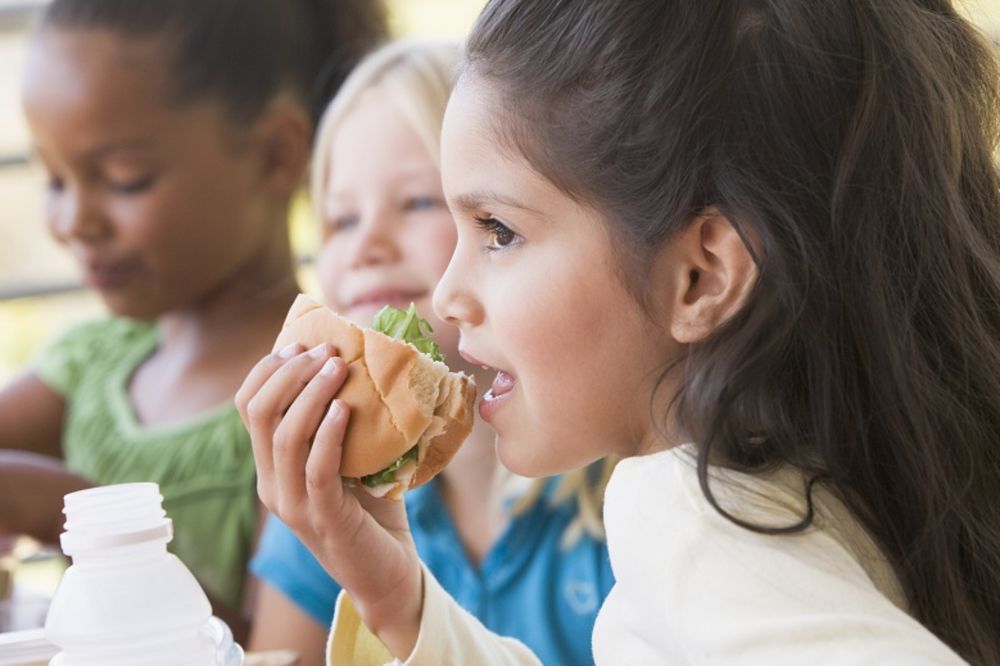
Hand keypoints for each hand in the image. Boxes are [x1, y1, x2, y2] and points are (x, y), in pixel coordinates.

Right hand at [235, 343, 422, 657]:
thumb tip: (365, 363)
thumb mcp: (352, 460)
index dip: (268, 370)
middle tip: (326, 351)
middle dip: (290, 373)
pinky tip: (344, 409)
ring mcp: (294, 504)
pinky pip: (316, 469)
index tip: (300, 344)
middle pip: (259, 414)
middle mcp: (273, 485)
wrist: (389, 575)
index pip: (249, 407)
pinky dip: (327, 434)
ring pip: (284, 437)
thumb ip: (346, 423)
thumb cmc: (374, 513)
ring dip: (310, 395)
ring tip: (338, 368)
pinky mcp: (323, 519)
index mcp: (272, 468)